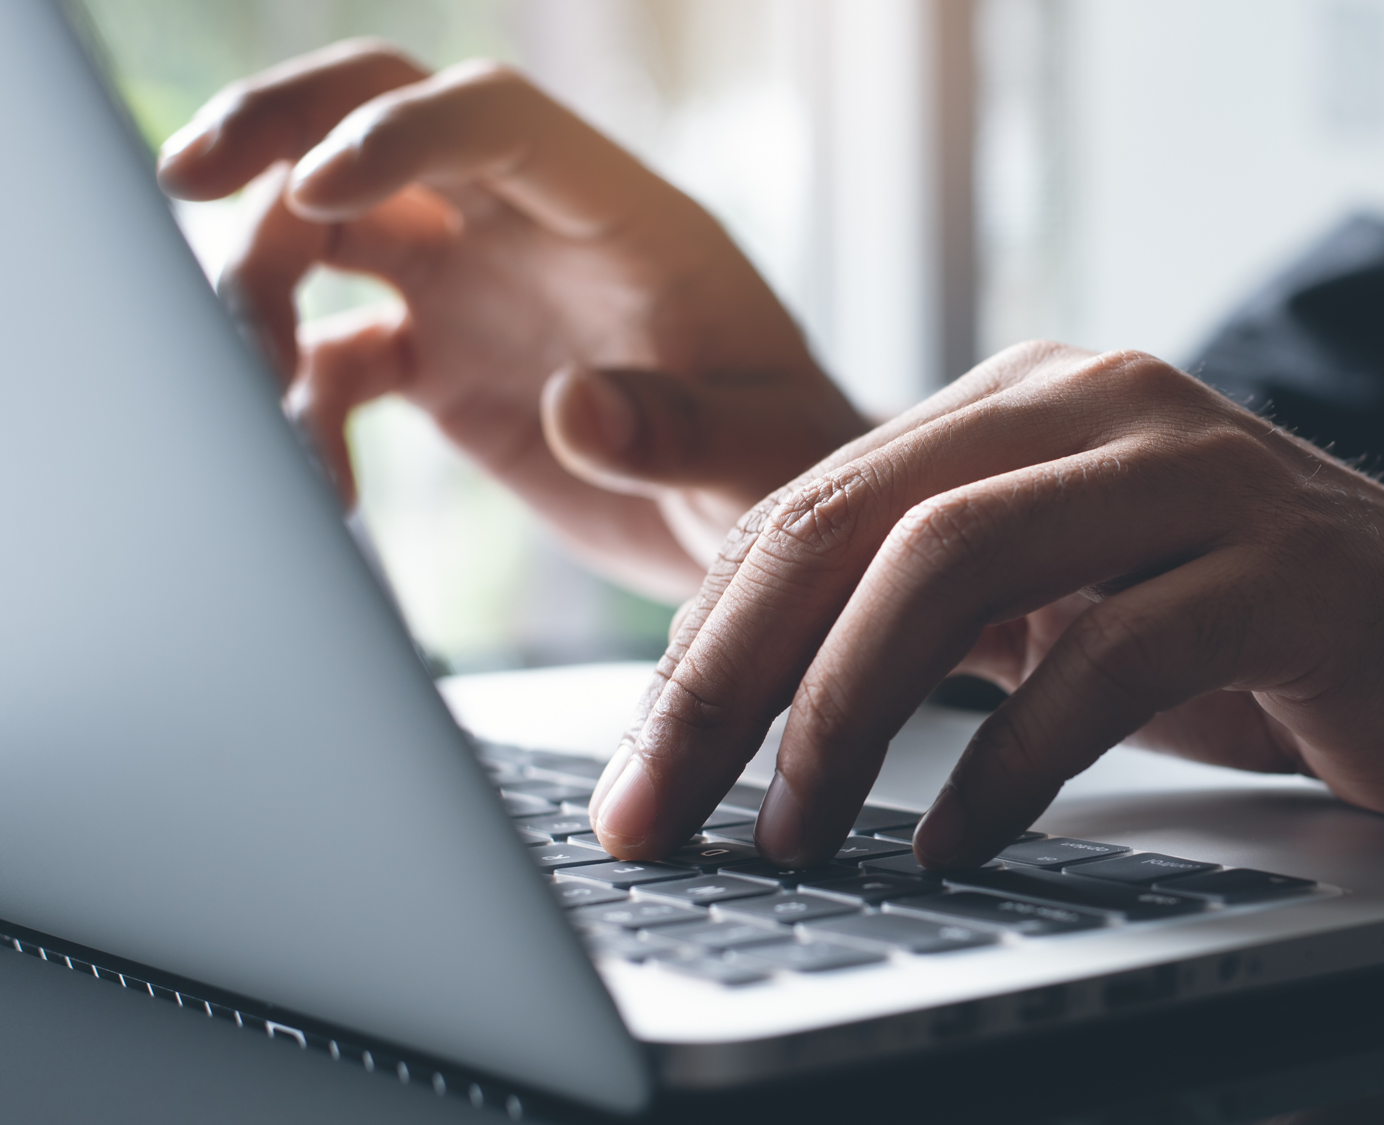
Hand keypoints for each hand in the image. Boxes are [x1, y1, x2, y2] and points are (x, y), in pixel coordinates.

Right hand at [156, 40, 865, 596]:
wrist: (764, 517)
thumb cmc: (789, 463)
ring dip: (258, 284)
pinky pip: (335, 352)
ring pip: (327, 228)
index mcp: (622, 215)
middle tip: (184, 178)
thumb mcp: (763, 455)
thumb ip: (678, 431)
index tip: (316, 188)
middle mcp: (532, 229)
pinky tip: (322, 484)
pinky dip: (299, 404)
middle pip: (381, 117)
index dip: (401, 133)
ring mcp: (478, 288)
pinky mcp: (442, 363)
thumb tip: (574, 408)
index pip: (497, 118)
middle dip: (276, 127)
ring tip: (254, 390)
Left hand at [588, 342, 1383, 865]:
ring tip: (794, 831)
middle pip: (857, 521)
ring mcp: (1200, 471)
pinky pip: (1110, 653)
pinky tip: (955, 839)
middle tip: (660, 810)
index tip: (640, 771)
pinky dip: (1011, 759)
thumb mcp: (1068, 610)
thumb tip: (745, 712)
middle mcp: (1102, 405)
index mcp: (1028, 402)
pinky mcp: (1291, 564)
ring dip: (847, 712)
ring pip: (959, 560)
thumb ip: (936, 620)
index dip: (703, 641)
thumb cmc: (1261, 635)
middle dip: (732, 680)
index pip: (813, 503)